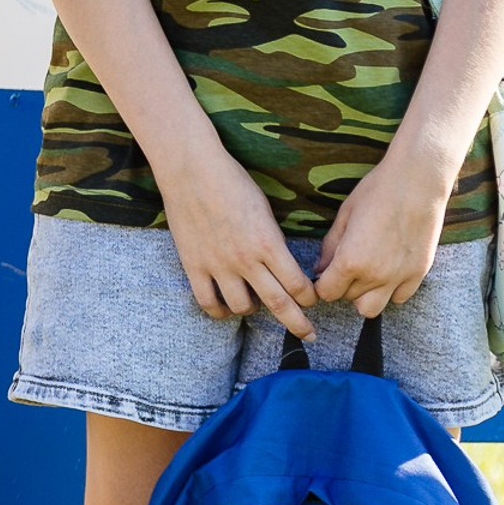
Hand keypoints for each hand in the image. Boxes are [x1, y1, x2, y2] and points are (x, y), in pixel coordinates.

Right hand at [158, 136, 318, 339]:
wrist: (191, 170)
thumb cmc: (231, 182)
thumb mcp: (264, 209)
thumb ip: (273, 240)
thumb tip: (281, 263)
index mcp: (268, 242)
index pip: (298, 285)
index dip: (310, 298)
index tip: (312, 301)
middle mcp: (245, 259)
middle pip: (279, 304)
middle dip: (299, 324)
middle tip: (309, 334)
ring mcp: (218, 264)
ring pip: (243, 307)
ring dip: (255, 311)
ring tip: (257, 305)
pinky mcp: (194, 265)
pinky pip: (208, 302)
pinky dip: (220, 312)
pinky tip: (226, 309)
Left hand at [313, 149, 450, 316]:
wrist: (417, 183)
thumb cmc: (376, 193)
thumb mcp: (343, 216)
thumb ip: (329, 247)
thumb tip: (320, 269)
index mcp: (351, 261)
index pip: (327, 292)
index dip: (322, 284)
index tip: (324, 274)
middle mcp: (376, 276)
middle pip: (348, 300)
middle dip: (342, 287)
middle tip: (344, 268)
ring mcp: (400, 277)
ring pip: (373, 307)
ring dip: (365, 295)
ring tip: (365, 273)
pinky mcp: (419, 274)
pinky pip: (399, 298)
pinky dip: (390, 291)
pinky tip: (387, 271)